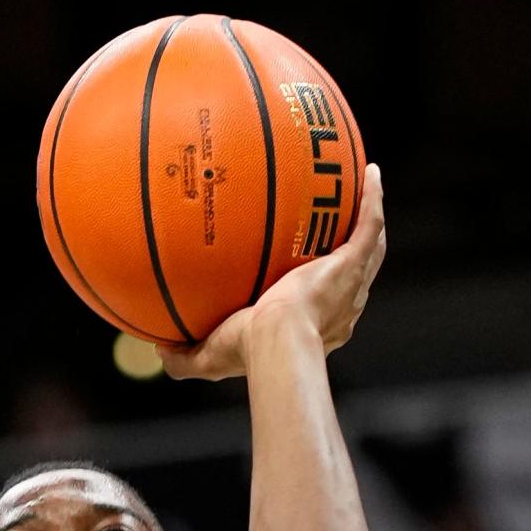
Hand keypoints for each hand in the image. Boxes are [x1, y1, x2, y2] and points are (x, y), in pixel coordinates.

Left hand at [159, 162, 385, 381]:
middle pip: (352, 272)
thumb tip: (158, 348)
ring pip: (369, 247)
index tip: (306, 270)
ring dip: (368, 217)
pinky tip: (371, 173)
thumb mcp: (208, 357)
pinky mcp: (352, 264)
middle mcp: (340, 304)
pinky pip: (369, 224)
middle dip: (350, 250)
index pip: (319, 302)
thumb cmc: (247, 354)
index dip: (317, 284)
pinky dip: (372, 198)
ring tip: (365, 189)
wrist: (276, 344)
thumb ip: (183, 355)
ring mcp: (350, 283)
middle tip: (341, 224)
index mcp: (313, 325)